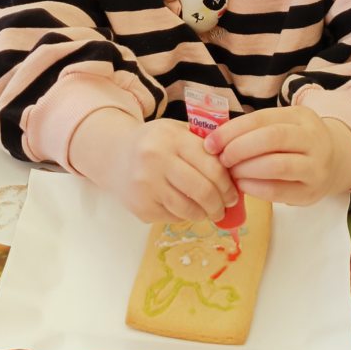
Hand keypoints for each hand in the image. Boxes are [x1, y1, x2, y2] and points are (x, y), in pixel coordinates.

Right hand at [69, 109, 238, 223]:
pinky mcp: (140, 206)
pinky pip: (173, 217)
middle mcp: (156, 160)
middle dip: (220, 204)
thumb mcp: (176, 132)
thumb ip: (203, 145)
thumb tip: (237, 170)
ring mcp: (146, 185)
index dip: (228, 184)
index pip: (211, 166)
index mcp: (171, 138)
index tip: (233, 193)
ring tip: (208, 211)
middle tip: (224, 208)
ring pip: (189, 209)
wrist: (113, 156)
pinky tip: (183, 207)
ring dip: (204, 214)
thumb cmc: (154, 143)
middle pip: (203, 190)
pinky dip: (184, 215)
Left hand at [204, 106, 350, 205]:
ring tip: (231, 173)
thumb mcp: (282, 126)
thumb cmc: (295, 143)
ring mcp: (315, 167)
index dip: (232, 130)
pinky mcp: (311, 193)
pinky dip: (255, 188)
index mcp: (300, 117)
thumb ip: (254, 130)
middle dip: (239, 149)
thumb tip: (214, 140)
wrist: (335, 162)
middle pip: (272, 139)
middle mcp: (312, 139)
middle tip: (222, 159)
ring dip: (246, 169)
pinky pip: (279, 191)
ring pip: (277, 165)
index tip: (211, 142)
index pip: (261, 118)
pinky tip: (243, 185)